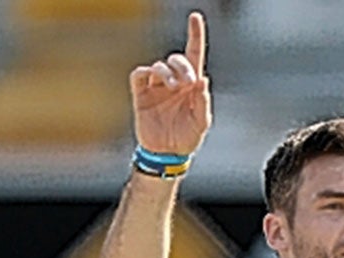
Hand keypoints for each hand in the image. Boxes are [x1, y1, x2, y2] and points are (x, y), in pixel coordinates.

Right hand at [130, 9, 212, 157]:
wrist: (166, 154)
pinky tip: (155, 82)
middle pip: (177, 59)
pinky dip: (146, 73)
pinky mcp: (141, 92)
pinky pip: (140, 74)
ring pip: (159, 65)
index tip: (195, 17)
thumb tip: (203, 79)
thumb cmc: (187, 137)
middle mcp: (174, 81)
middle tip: (188, 82)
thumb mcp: (201, 122)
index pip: (194, 55)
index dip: (195, 35)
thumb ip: (203, 101)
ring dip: (167, 72)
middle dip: (183, 66)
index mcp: (191, 85)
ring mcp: (157, 86)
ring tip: (174, 87)